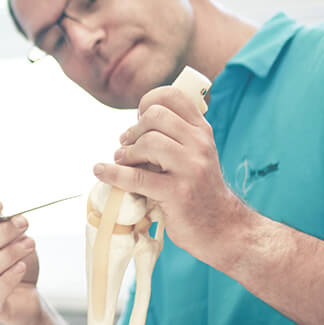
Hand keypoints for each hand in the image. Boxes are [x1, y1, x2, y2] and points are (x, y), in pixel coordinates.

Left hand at [94, 86, 247, 263]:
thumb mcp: (195, 155)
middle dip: (134, 130)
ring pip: (148, 143)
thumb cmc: (200, 190)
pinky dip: (113, 173)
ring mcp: (191, 168)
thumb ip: (174, 137)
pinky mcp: (178, 193)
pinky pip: (137, 177)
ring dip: (126, 153)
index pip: (173, 96)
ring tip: (122, 161)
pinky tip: (101, 171)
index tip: (139, 119)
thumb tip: (132, 128)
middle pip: (155, 117)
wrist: (222, 228)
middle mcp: (200, 144)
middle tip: (127, 145)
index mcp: (202, 131)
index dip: (148, 102)